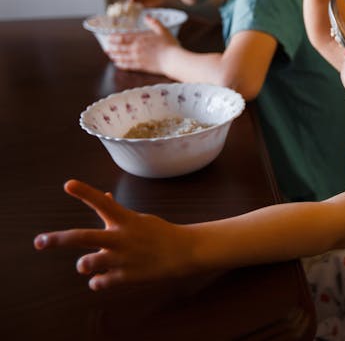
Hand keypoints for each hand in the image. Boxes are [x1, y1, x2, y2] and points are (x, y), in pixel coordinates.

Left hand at [33, 180, 192, 289]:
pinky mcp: (127, 276)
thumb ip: (116, 211)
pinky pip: (100, 282)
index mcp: (125, 220)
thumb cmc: (158, 233)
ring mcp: (123, 258)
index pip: (102, 202)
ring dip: (84, 264)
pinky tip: (102, 278)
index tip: (68, 184)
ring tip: (86, 264)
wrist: (184, 252)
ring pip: (88, 263)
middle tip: (39, 241)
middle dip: (58, 239)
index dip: (85, 192)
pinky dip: (97, 281)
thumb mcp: (138, 218)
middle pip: (83, 236)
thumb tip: (102, 195)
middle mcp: (121, 237)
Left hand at [106, 15, 178, 73]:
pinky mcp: (140, 66)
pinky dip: (121, 64)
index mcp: (140, 39)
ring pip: (121, 57)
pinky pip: (127, 65)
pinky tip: (117, 64)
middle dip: (112, 47)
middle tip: (106, 47)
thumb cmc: (169, 45)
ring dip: (114, 55)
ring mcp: (137, 58)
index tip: (109, 37)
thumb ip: (154, 23)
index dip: (114, 38)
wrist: (172, 60)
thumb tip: (147, 16)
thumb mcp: (163, 31)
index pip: (123, 37)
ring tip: (110, 55)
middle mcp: (136, 48)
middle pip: (119, 47)